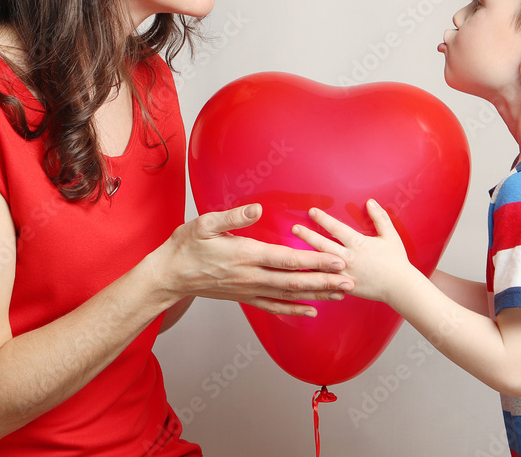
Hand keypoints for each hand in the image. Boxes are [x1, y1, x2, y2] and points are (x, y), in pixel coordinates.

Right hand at [160, 204, 353, 316]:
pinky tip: (312, 311)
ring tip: (341, 294)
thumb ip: (234, 217)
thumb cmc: (186, 246)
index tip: (337, 259)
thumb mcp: (205, 224)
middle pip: (295, 282)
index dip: (315, 260)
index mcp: (246, 255)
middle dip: (326, 281)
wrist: (169, 276)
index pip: (288, 260)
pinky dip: (295, 309)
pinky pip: (274, 306)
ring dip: (317, 295)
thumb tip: (256, 208)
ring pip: (289, 295)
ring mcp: (249, 290)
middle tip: (351, 281)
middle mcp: (251, 276)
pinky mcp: (245, 297)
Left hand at [292, 199, 413, 303]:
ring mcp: (345, 274)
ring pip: (320, 264)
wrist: (400, 287)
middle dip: (308, 236)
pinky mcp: (344, 286)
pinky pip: (325, 282)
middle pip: (323, 245)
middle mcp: (349, 259)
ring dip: (305, 256)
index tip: (311, 211)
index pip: (337, 229)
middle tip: (294, 228)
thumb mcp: (390, 235)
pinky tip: (300, 274)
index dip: (323, 219)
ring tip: (290, 251)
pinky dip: (312, 278)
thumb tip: (370, 201)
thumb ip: (380, 217)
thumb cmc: (396, 261)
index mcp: (359, 244)